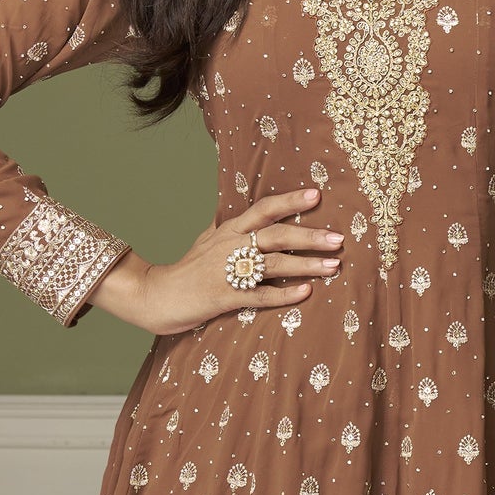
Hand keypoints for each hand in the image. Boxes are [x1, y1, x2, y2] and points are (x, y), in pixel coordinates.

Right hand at [91, 188, 342, 335]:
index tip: (316, 196)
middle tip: (338, 239)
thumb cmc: (187, 270)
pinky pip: (260, 295)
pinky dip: (284, 294)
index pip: (263, 209)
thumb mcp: (205, 240)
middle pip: (275, 236)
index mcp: (228, 230)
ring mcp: (227, 272)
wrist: (156, 296)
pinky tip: (305, 293)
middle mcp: (230, 247)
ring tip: (333, 266)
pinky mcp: (225, 298)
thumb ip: (225, 227)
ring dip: (305, 265)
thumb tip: (236, 211)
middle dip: (309, 236)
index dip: (289, 202)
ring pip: (273, 264)